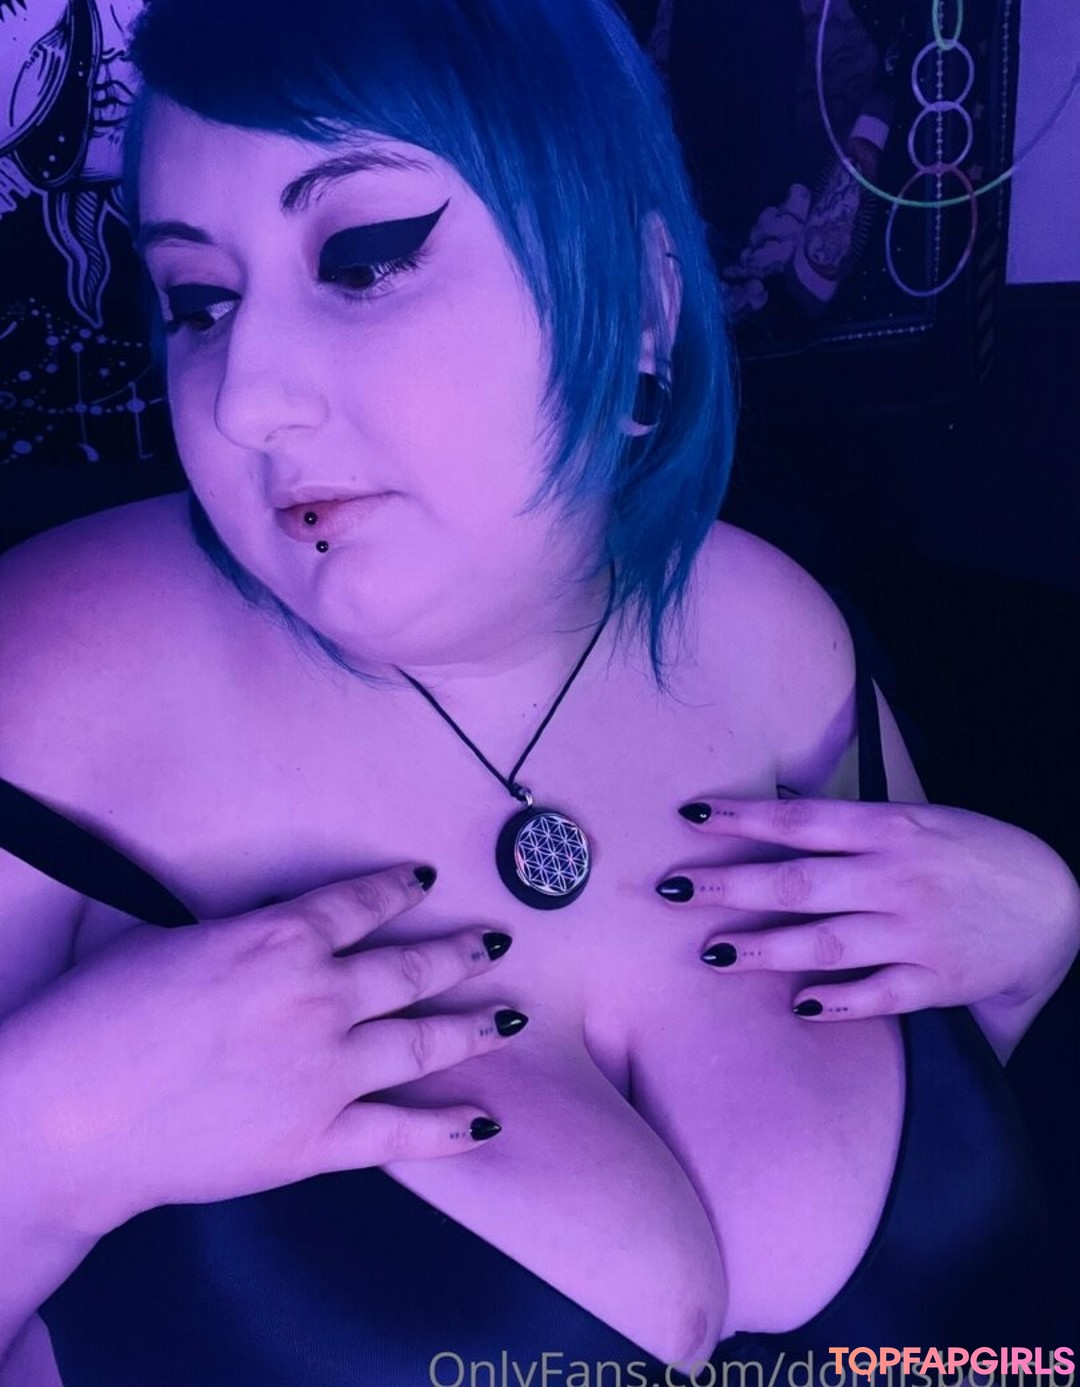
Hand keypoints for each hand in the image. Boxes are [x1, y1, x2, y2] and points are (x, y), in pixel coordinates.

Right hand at [0, 864, 521, 1236]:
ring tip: (513, 1016)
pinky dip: (448, 1129)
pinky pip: (400, 1134)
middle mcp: (319, 998)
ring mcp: (325, 1072)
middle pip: (412, 969)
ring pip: (424, 1041)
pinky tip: (484, 1122)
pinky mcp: (314, 1140)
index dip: (398, 887)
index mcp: (281, 939)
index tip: (426, 877)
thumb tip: (261, 926)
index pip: (361, 902)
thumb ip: (238, 932)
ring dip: (476, 1026)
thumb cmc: (97, 1016)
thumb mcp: (169, 940)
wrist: (69, 1117)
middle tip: (496, 941)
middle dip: (462, 951)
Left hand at [656, 797, 1079, 1020]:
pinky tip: (797, 1005)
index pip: (801, 821)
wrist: (1055, 905)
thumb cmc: (973, 854)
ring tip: (713, 954)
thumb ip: (853, 823)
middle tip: (670, 889)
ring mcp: (914, 932)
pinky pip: (878, 994)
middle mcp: (896, 879)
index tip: (692, 815)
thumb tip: (782, 806)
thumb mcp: (919, 818)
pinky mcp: (934, 980)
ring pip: (827, 942)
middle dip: (728, 886)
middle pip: (797, 883)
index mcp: (891, 829)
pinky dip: (837, 1001)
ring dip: (766, 949)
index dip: (744, 817)